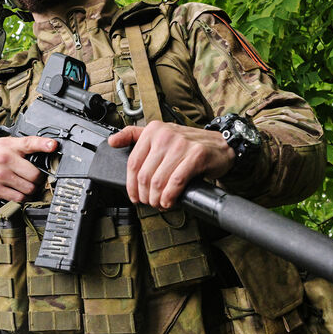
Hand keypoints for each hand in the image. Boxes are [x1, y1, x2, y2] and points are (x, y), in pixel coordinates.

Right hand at [0, 136, 56, 201]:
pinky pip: (20, 198)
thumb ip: (20, 146)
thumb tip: (44, 150)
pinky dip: (22, 197)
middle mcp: (5, 159)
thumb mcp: (1, 144)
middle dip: (38, 178)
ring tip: (25, 184)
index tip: (53, 145)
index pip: (29, 143)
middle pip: (35, 174)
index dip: (43, 144)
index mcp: (8, 146)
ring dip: (31, 189)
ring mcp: (1, 176)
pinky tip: (18, 192)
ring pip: (29, 188)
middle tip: (34, 177)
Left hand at [107, 121, 234, 209]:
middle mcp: (165, 135)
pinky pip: (176, 182)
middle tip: (150, 202)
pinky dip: (170, 196)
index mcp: (153, 130)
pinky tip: (170, 201)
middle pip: (144, 175)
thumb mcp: (160, 134)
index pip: (133, 163)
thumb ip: (134, 136)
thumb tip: (112, 142)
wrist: (221, 144)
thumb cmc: (189, 144)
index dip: (131, 185)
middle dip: (145, 195)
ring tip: (160, 203)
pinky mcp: (196, 155)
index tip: (135, 196)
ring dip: (157, 199)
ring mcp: (181, 144)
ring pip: (159, 181)